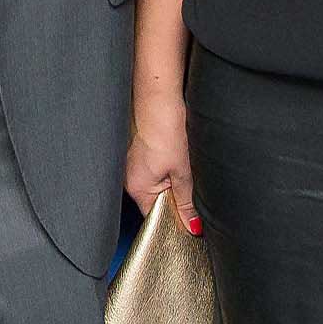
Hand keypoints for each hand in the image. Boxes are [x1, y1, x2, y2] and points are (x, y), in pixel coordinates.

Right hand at [124, 86, 198, 230]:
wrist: (159, 98)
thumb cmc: (165, 130)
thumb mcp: (182, 171)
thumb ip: (186, 201)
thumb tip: (192, 225)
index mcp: (137, 187)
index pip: (155, 217)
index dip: (175, 219)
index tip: (192, 219)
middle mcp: (129, 179)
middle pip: (156, 202)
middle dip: (176, 199)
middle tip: (189, 183)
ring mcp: (132, 165)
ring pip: (158, 186)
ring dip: (173, 182)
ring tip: (182, 165)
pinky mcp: (139, 153)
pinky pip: (154, 171)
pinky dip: (167, 168)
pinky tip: (176, 156)